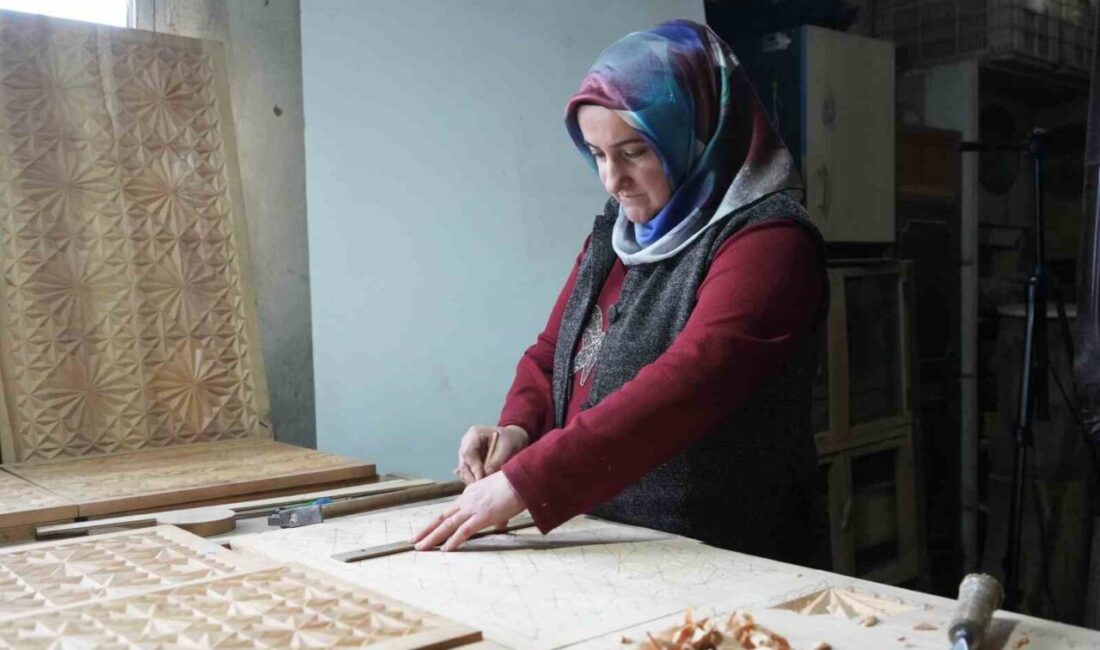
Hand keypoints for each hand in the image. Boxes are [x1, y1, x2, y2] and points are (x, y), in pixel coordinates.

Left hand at [411, 471, 525, 550]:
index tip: (429, 529)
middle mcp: (467, 500)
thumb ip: (496, 510)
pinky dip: (453, 540)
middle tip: (414, 540)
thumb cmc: (514, 485)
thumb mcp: (499, 496)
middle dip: (427, 530)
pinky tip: (444, 549)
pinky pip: (464, 531)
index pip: (450, 510)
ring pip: (447, 525)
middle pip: (442, 517)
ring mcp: (473, 508)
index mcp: (470, 494)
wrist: (521, 479)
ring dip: (432, 537)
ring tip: (420, 547)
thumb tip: (499, 523)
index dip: (438, 521)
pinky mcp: (482, 516)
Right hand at [453, 425, 528, 484]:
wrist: (513, 437)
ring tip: (483, 487)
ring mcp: (467, 453)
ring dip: (472, 480)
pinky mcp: (470, 462)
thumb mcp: (507, 447)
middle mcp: (466, 443)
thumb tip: (486, 474)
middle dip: (471, 477)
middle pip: (463, 463)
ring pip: (464, 471)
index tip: (481, 479)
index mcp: (474, 435)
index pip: (467, 453)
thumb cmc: (511, 438)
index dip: (473, 468)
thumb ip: (496, 460)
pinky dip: (474, 480)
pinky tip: (482, 484)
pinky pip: (468, 473)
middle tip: (481, 488)